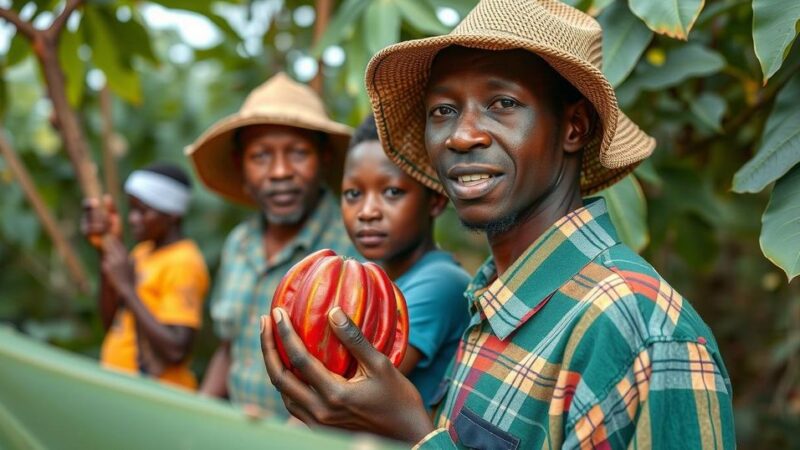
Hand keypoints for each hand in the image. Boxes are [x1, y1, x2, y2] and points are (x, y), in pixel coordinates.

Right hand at [81, 195, 121, 248]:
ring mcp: (85, 226)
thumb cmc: (114, 230)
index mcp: (93, 213)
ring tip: (106, 228)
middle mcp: (87, 218)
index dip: (89, 203)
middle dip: (98, 213)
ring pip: (92, 219)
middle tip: (106, 219)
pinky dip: (98, 229)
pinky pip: (91, 228)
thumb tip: (106, 196)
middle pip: (89, 211)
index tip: (95, 202)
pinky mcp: (86, 233)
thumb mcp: (114, 217)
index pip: (87, 205)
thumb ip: (111, 208)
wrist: (113, 244)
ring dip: (102, 222)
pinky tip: (102, 231)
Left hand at [100, 237, 135, 298]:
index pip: (120, 246)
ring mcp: (113, 263)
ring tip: (112, 261)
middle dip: (108, 243)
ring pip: (108, 256)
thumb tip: (133, 257)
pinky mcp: (107, 269)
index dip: (115, 241)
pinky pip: (106, 263)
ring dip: (109, 256)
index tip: (111, 236)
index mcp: (127, 258)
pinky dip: (107, 265)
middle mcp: (120, 259)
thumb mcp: (134, 268)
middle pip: (112, 248)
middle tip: (105, 238)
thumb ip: (133, 261)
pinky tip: (112, 270)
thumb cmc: (132, 279)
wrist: (127, 289)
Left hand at [261, 307, 434, 442]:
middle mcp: (320, 412)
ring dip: (274, 366)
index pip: (299, 359)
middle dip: (268, 347)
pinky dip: (286, 383)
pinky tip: (291, 368)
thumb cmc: (399, 400)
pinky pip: (293, 404)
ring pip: (283, 393)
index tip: (276, 312)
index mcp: (334, 395)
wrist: (408, 437)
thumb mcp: (381, 365)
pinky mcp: (320, 429)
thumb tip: (332, 312)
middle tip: (265, 321)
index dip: (284, 333)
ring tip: (274, 341)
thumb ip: (355, 340)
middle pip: (279, 377)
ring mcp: (318, 423)